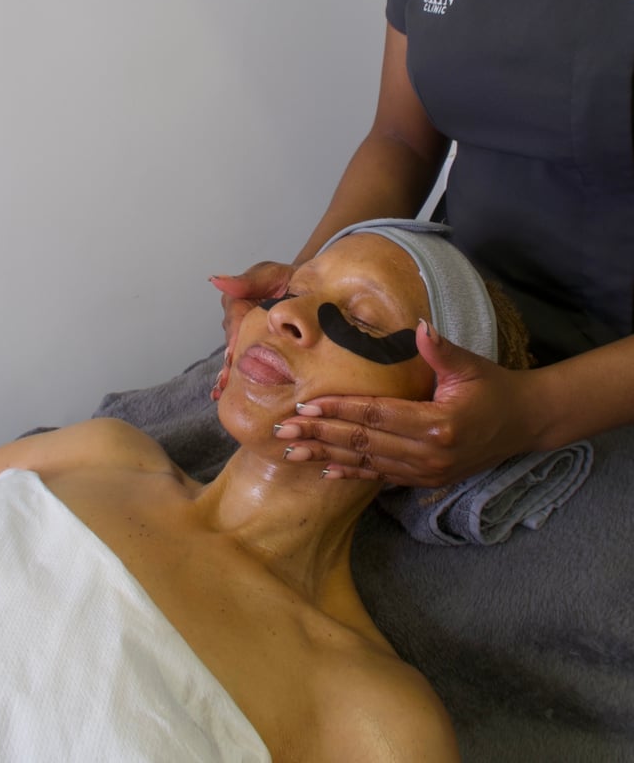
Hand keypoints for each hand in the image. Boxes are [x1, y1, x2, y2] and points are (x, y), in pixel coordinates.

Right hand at [209, 260, 294, 398]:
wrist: (311, 291)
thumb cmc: (287, 280)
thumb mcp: (269, 275)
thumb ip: (246, 280)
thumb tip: (216, 280)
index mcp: (236, 303)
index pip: (234, 324)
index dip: (234, 341)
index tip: (233, 355)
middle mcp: (237, 322)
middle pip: (233, 345)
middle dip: (231, 364)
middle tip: (228, 382)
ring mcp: (246, 338)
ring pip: (236, 358)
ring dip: (231, 374)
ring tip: (225, 391)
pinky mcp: (256, 351)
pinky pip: (243, 365)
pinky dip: (233, 380)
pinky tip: (223, 394)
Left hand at [273, 320, 541, 485]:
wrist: (524, 423)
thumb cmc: (494, 388)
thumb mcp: (471, 365)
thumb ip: (441, 350)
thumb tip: (420, 327)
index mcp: (438, 424)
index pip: (377, 416)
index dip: (340, 411)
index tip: (306, 405)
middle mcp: (429, 454)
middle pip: (364, 442)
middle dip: (320, 436)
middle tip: (283, 429)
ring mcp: (427, 471)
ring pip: (367, 463)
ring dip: (327, 456)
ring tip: (292, 450)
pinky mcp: (426, 480)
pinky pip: (382, 477)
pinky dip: (352, 473)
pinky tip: (326, 470)